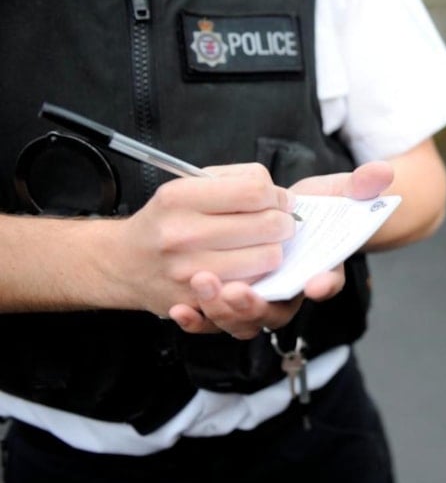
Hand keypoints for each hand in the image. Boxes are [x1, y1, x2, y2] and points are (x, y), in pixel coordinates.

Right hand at [113, 163, 294, 320]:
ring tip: (264, 244)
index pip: (255, 190)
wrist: (125, 263)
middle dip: (284, 222)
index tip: (278, 200)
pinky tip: (250, 265)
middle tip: (279, 223)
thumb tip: (283, 197)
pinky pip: (254, 285)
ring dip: (275, 249)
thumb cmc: (167, 220)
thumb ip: (236, 182)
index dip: (277, 195)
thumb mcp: (188, 186)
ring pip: (269, 258)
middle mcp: (182, 234)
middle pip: (269, 224)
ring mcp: (190, 272)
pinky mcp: (199, 300)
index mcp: (179, 198)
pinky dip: (260, 274)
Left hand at [169, 161, 393, 338]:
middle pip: (277, 311)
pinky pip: (211, 324)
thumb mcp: (331, 193)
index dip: (324, 283)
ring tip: (204, 285)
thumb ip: (357, 186)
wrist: (269, 221)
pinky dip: (196, 322)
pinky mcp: (226, 306)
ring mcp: (256, 300)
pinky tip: (180, 312)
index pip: (326, 281)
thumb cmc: (302, 209)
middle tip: (239, 291)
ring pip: (242, 321)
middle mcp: (287, 291)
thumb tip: (383, 172)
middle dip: (257, 305)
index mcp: (318, 268)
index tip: (315, 283)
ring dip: (222, 310)